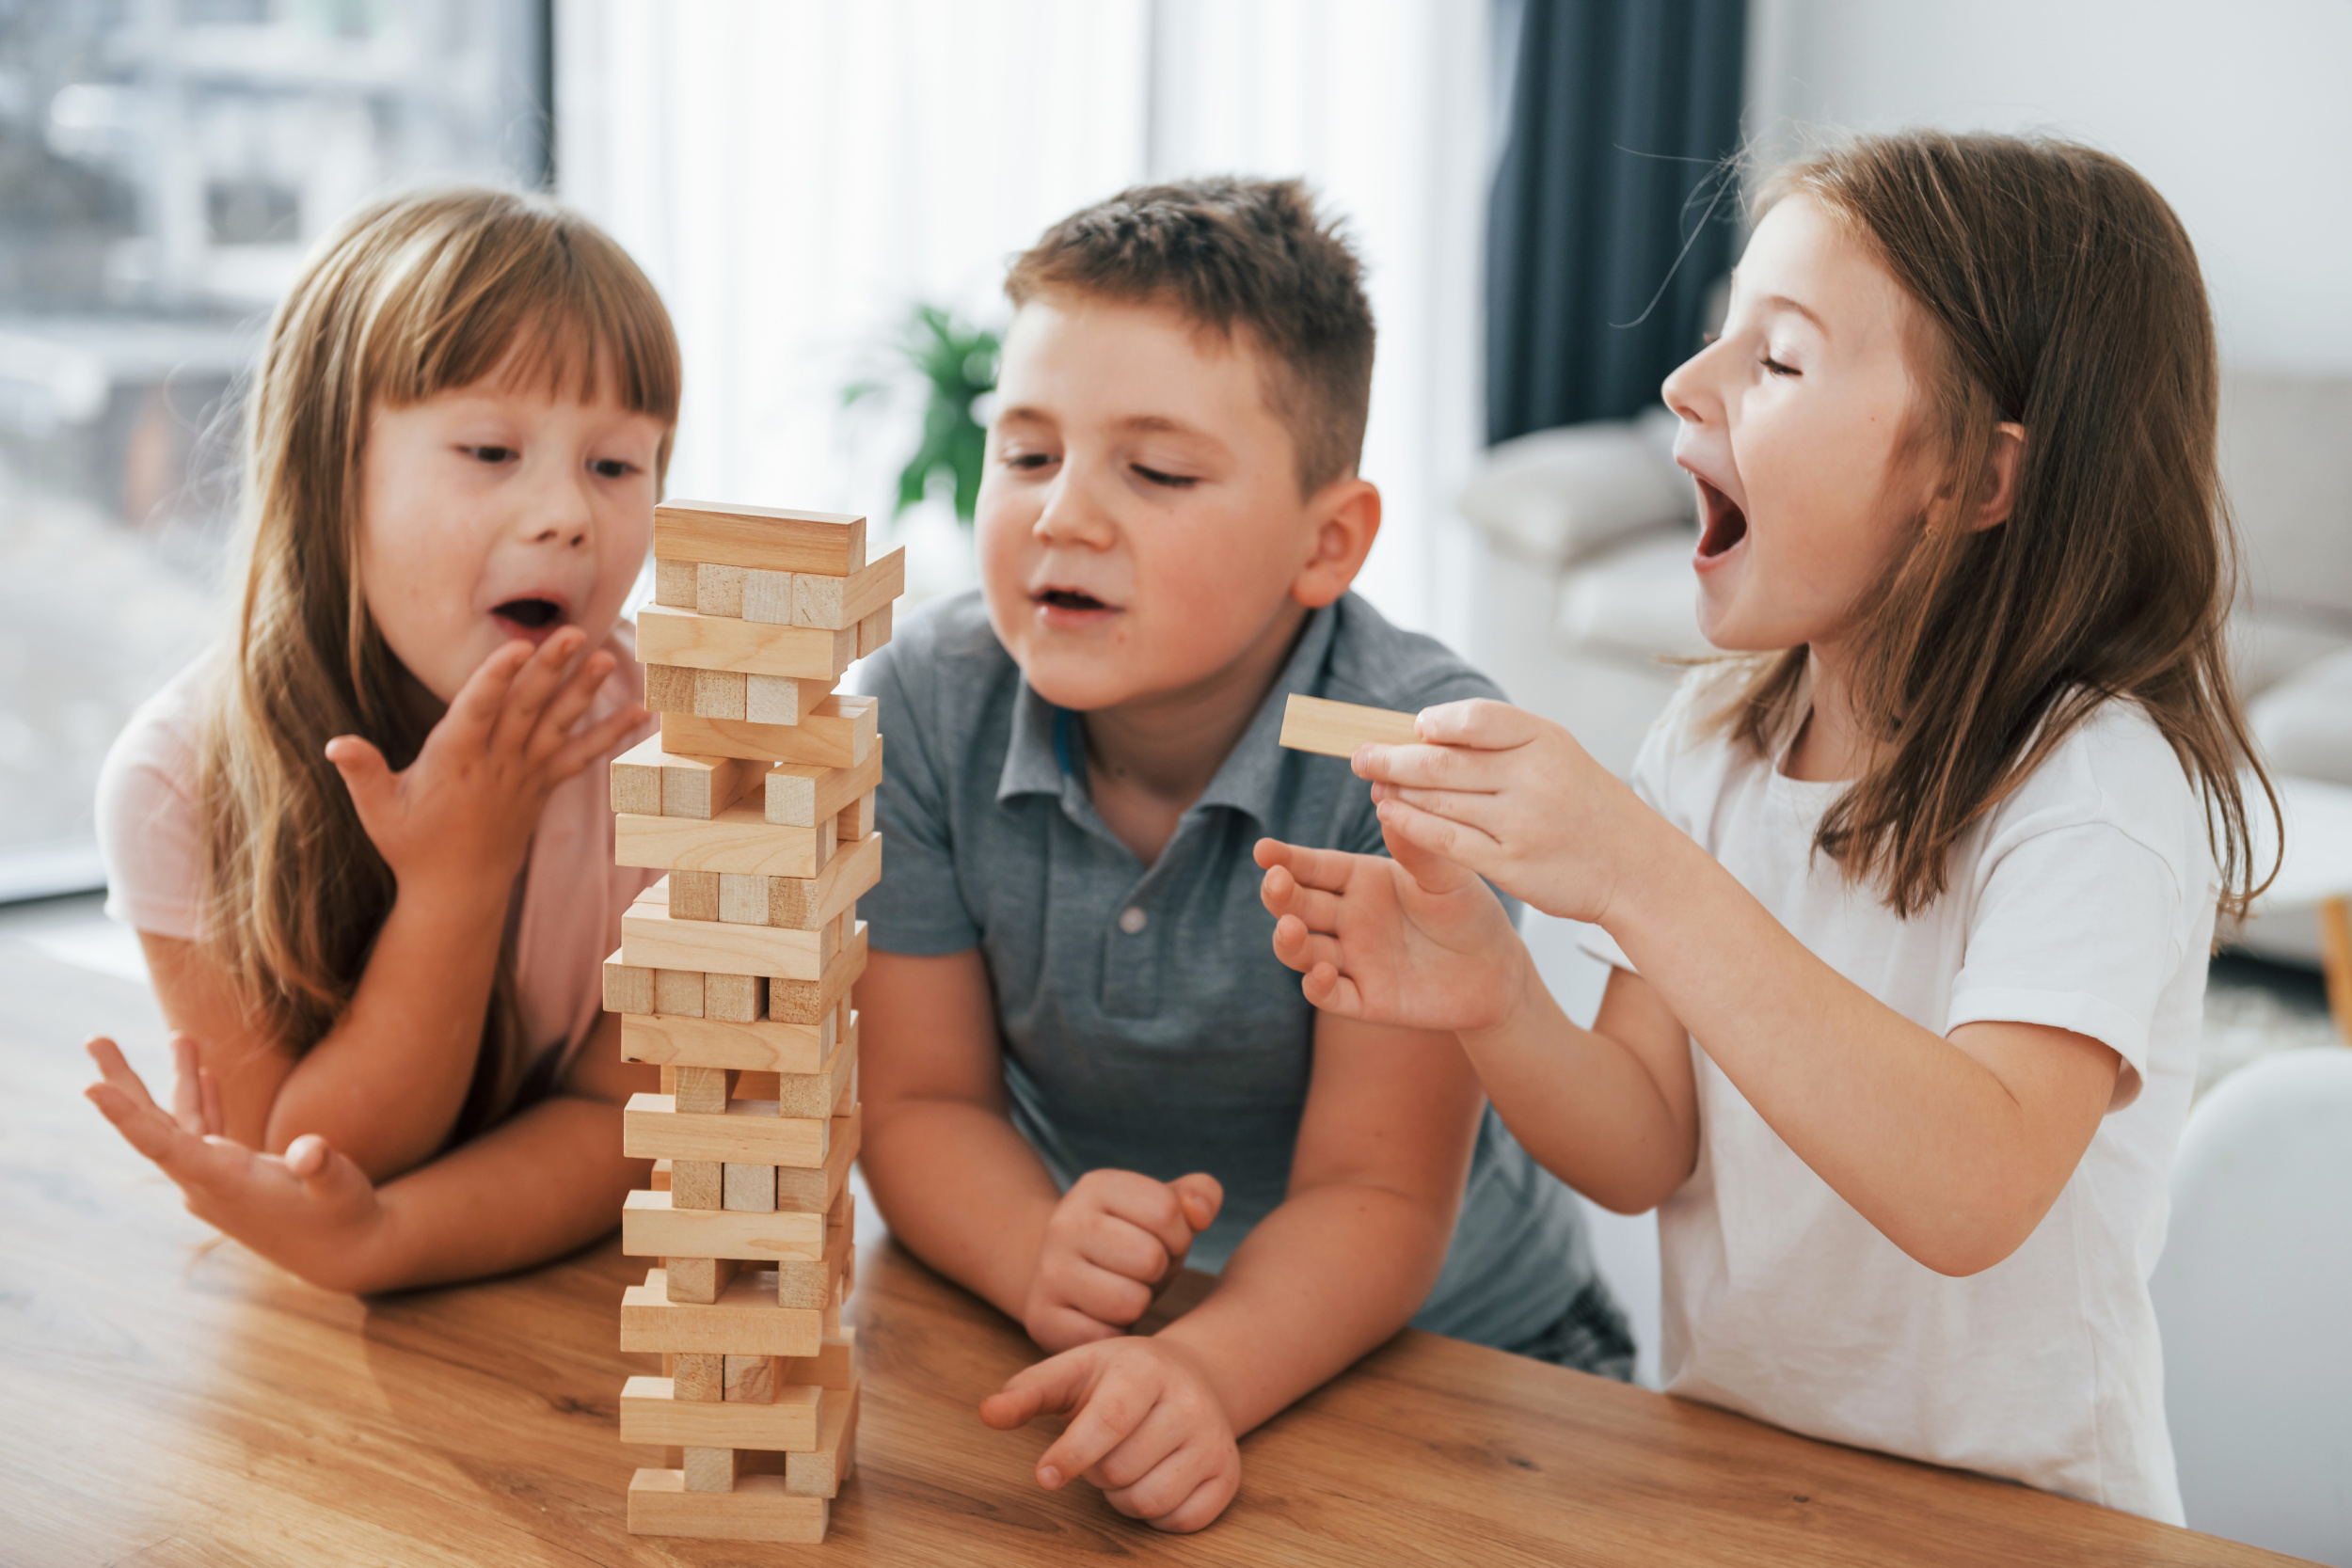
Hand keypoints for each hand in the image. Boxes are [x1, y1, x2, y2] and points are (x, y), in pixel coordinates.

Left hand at [84, 1035, 395, 1294]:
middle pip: (153, 1126)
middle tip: (94, 1039)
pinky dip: (202, 1101)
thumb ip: (323, 1168)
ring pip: (180, 1123)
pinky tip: (202, 1075)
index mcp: (224, 1182)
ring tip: (177, 1036)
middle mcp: (207, 1181)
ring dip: (177, 1079)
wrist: (345, 1253)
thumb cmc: (345, 1218)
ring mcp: (215, 1180)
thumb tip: (311, 1151)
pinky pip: (204, 1133)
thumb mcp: (342, 1189)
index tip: (90, 1087)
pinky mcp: (231, 1177)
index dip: (126, 1116)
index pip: (164, 1144)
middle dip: (124, 1082)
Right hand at [325, 626, 643, 898]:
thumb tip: (334, 744)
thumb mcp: (378, 811)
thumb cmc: (412, 845)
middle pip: (525, 709)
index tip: (516, 649)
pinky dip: (612, 734)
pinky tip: (641, 711)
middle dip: (549, 670)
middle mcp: (496, 764)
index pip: (477, 712)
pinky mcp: (544, 785)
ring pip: (557, 726)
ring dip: (583, 692)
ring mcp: (525, 774)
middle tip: (572, 633)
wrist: (458, 891)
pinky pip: (583, 756)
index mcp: (454, 761)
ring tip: (607, 659)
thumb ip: (361, 773)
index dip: (497, 680)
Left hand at [980, 1335, 1240, 1533]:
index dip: (1072, 1454)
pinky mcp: (1227, 1476)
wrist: (1193, 1377)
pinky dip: (1156, 1514)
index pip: (1108, 1421)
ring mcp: (1214, 1441)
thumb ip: (1028, 1392)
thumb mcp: (1074, 1370)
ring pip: (1148, 1501)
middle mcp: (1189, 1402)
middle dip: (1095, 1470)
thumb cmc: (1119, 1378)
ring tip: (1124, 1462)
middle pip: (1120, 1470)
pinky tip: (1153, 1478)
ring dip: (1121, 1495)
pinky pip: (1180, 1521)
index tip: (1045, 1475)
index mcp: (1146, 1370)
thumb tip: (987, 1414)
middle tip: (1101, 1447)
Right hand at [1023, 1170, 1221, 1352]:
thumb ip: (1199, 1195)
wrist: (1067, 1276)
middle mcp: (1064, 1222)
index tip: (1159, 1241)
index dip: (1178, 1236)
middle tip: (1139, 1271)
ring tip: (1121, 1291)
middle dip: (1158, 1271)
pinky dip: (1114, 1334)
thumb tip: (1201, 1214)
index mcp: (1097, 1186)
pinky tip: (1101, 1317)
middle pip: (1150, 1258)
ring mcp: (1048, 1271)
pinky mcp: (1042, 1318)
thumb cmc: (1131, 1242)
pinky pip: (1105, 1337)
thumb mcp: (1165, 1212)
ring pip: (1129, 1302)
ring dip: (1137, 1304)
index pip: (1167, 1211)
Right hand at [1255, 829, 1527, 1030]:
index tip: (1263, 850)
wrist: (1497, 972)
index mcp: (1361, 880)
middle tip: (1275, 882)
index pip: (1314, 867)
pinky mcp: (1365, 998)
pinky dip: (1318, 986)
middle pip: (1298, 906)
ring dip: (1290, 941)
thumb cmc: (1469, 912)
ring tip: (1291, 929)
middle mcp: (1349, 918)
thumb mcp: (1447, 876)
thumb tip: (1388, 803)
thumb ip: (1416, 849)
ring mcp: (1353, 959)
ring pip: (1303, 950)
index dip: (1286, 859)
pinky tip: (1319, 974)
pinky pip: (1330, 994)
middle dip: (1279, 895)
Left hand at [1353, 699, 1658, 924]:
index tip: (1413, 727)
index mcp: (1546, 741)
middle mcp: (1533, 777)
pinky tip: (1392, 815)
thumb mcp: (1559, 755)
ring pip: (1438, 800)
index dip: (1437, 722)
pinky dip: (1411, 825)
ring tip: (1373, 783)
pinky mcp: (1510, 864)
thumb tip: (1426, 731)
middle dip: (1392, 757)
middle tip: (1361, 755)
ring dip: (1397, 790)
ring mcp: (1521, 822)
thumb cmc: (1587, 807)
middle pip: (1443, 761)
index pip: (1477, 719)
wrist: (1636, 868)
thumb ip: (1502, 741)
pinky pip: (1446, 840)